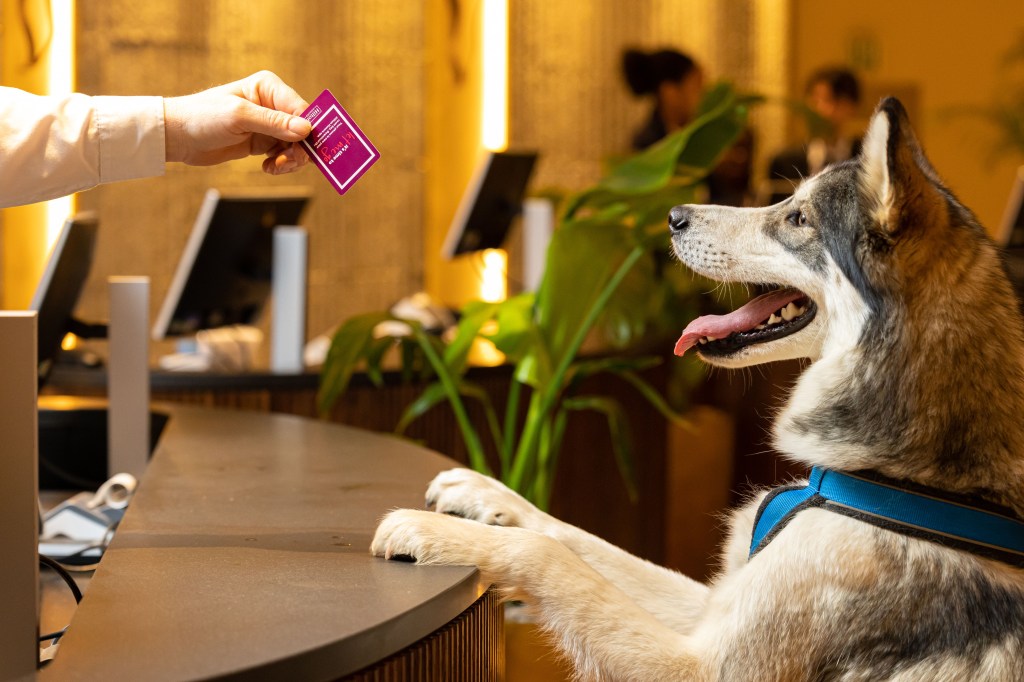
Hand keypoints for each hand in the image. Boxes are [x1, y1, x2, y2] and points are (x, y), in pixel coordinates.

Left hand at [163, 71, 311, 174]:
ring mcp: (269, 124)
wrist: (178, 136)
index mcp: (269, 87)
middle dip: (299, 149)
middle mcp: (273, 104)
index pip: (302, 109)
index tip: (308, 149)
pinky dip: (281, 164)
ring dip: (290, 160)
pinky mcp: (264, 141)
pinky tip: (268, 167)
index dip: (310, 130)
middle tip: (286, 162)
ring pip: (297, 146)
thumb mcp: (239, 117)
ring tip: (274, 166)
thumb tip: (306, 129)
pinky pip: (285, 155)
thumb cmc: (203, 117)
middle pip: (304, 130)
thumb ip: (274, 123)